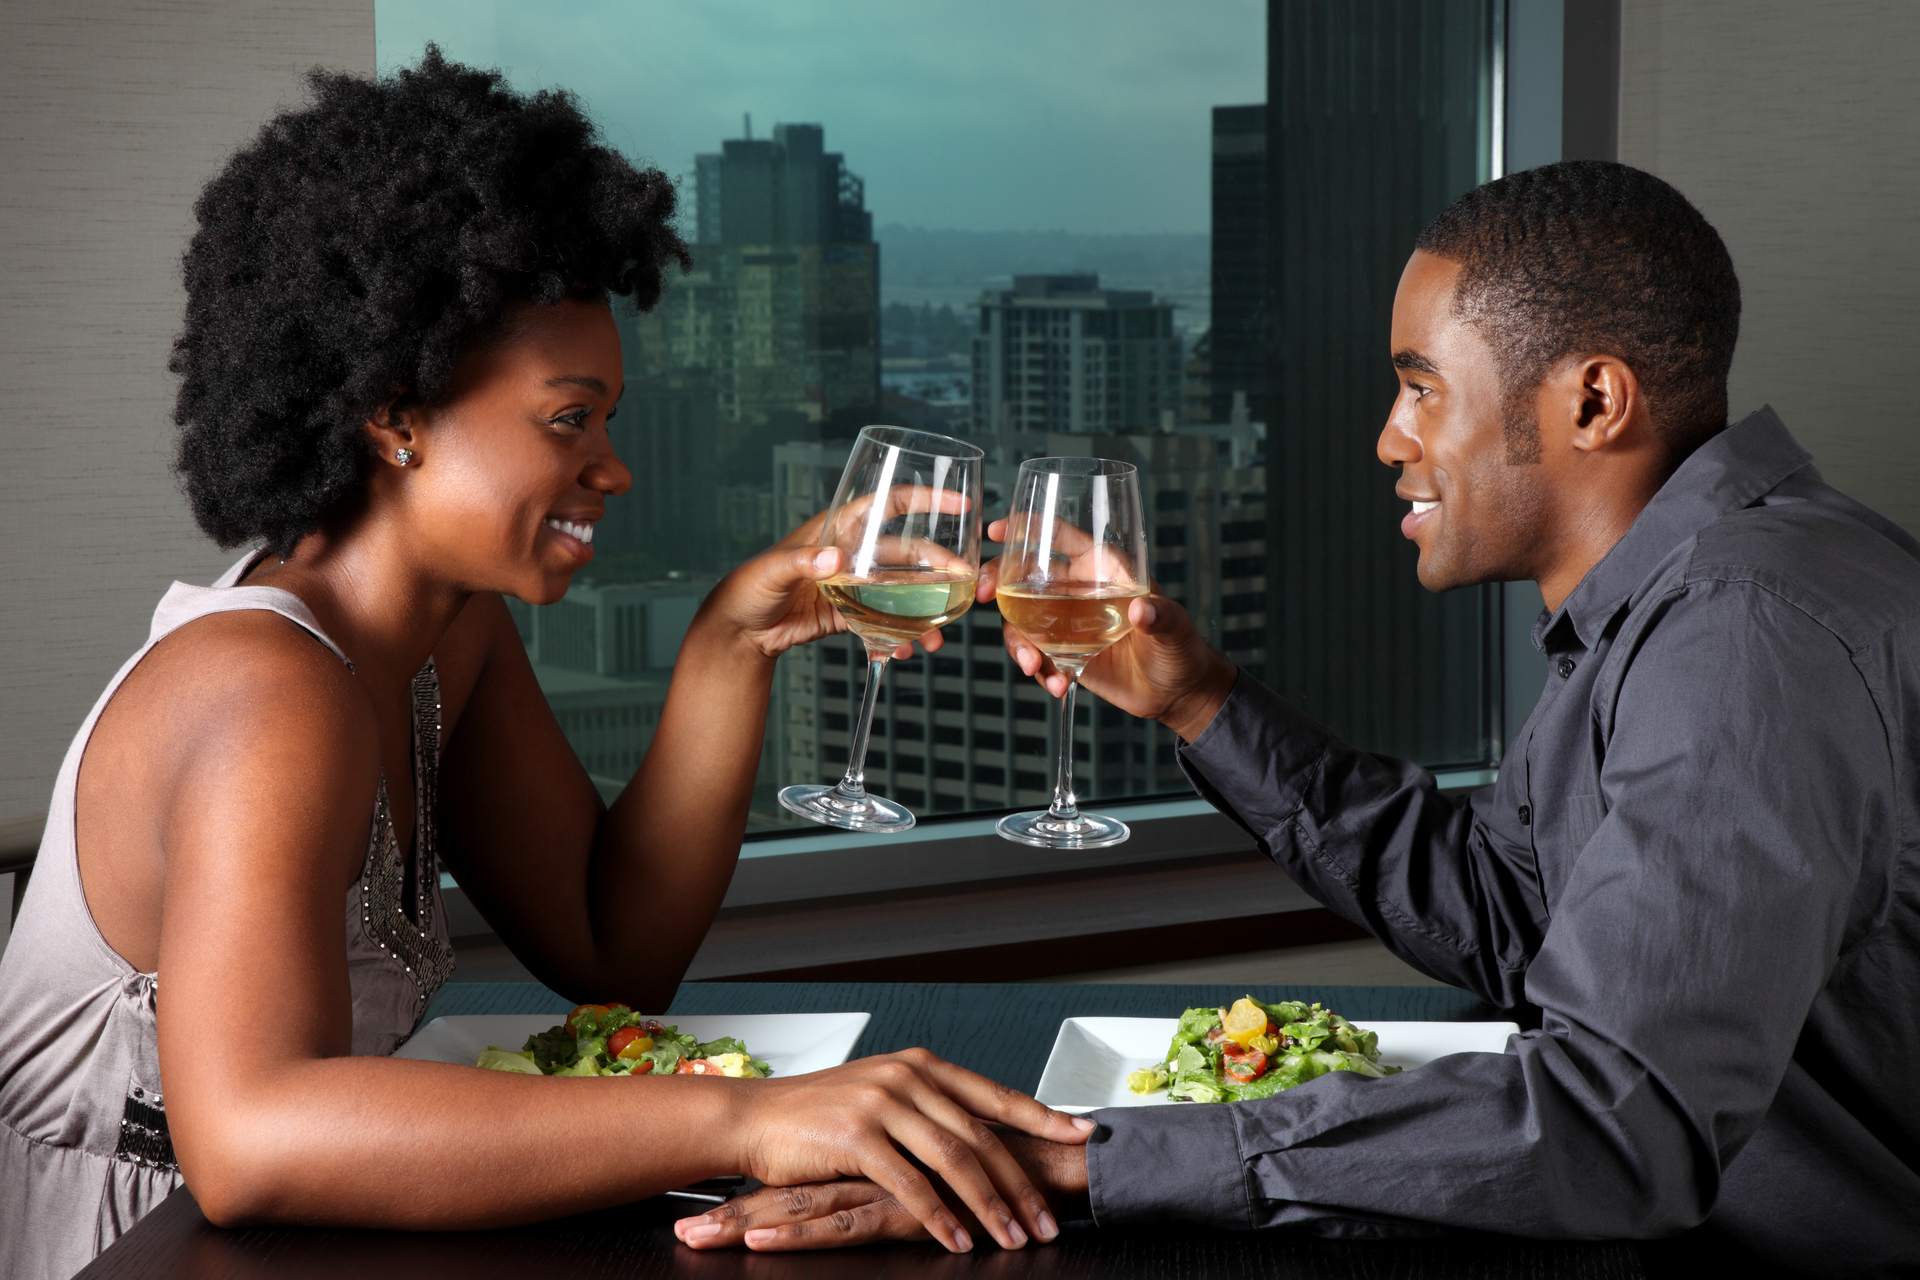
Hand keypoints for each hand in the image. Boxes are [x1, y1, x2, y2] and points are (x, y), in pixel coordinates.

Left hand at [694, 509, 942, 661]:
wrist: (738, 631)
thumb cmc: (748, 587)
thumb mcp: (773, 570)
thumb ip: (803, 561)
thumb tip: (835, 559)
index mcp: (839, 529)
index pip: (889, 504)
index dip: (925, 499)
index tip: (959, 502)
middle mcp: (854, 553)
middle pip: (908, 554)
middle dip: (939, 568)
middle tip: (965, 584)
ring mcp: (856, 585)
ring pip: (903, 593)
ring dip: (926, 612)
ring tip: (937, 638)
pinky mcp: (851, 615)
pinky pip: (886, 623)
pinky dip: (901, 637)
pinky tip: (907, 651)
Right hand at [707, 1049, 1093, 1253]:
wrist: (755, 1118)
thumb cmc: (817, 1114)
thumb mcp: (881, 1097)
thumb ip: (928, 1109)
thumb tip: (978, 1136)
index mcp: (921, 1066)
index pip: (994, 1095)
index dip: (1042, 1116)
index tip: (1083, 1136)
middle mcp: (908, 1077)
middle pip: (981, 1137)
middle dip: (1020, 1184)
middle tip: (1050, 1219)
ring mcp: (883, 1104)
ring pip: (955, 1161)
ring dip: (990, 1207)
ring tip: (1015, 1238)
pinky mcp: (857, 1138)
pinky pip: (912, 1186)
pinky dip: (941, 1218)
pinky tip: (960, 1241)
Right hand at [979, 518, 1236, 741]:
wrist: (1176, 692)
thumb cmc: (1182, 647)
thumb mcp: (1175, 628)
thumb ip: (1160, 616)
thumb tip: (1142, 610)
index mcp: (1101, 567)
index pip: (1058, 536)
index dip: (1026, 527)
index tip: (997, 530)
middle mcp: (1077, 590)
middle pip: (1023, 574)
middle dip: (996, 581)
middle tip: (984, 596)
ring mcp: (1066, 623)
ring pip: (1021, 619)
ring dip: (1019, 641)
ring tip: (1035, 666)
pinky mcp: (1063, 653)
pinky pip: (1034, 654)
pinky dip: (1038, 669)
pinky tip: (1057, 685)